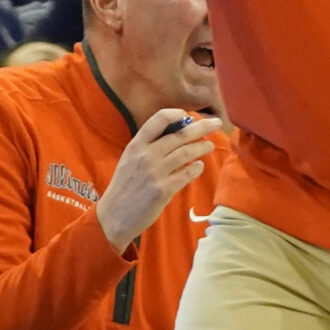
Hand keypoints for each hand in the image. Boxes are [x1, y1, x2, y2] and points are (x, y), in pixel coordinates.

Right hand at [95, 109, 221, 249]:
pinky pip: (186, 174)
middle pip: (180, 134)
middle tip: (216, 123)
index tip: (189, 117)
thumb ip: (149, 146)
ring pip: (187, 152)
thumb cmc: (125, 186)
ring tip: (210, 146)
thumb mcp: (130, 159)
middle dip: (202, 127)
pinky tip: (199, 166)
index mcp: (136, 145)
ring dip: (203, 147)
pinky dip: (196, 168)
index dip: (178, 114)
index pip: (159, 119)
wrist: (114, 215)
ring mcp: (155, 172)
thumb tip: (176, 133)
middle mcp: (145, 155)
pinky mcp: (163, 190)